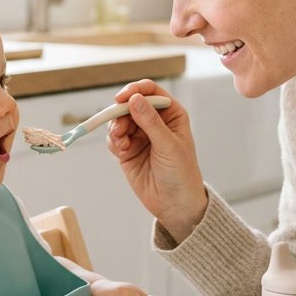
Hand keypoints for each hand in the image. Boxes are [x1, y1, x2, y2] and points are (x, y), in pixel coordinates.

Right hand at [106, 79, 207, 241]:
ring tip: (122, 143)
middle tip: (119, 128)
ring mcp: (140, 135)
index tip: (122, 98)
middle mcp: (155, 121)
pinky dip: (114, 141)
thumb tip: (134, 99)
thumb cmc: (181, 173)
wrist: (174, 204)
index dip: (135, 90)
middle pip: (130, 104)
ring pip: (119, 120)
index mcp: (171, 114)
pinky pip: (114, 137)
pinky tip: (122, 151)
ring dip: (116, 129)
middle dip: (121, 113)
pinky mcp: (128, 149)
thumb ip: (150, 122)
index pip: (151, 91)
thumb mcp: (168, 145)